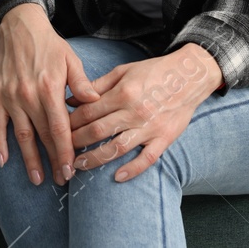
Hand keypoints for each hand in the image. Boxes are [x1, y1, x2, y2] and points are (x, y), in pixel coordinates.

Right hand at [0, 3, 101, 187]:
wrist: (19, 26)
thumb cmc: (49, 45)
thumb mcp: (71, 59)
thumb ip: (81, 83)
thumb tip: (95, 102)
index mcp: (49, 88)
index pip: (59, 128)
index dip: (65, 151)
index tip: (70, 169)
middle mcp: (28, 96)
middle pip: (42, 136)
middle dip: (51, 160)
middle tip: (60, 180)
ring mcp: (11, 97)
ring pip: (21, 135)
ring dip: (28, 159)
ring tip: (37, 179)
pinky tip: (3, 161)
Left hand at [68, 44, 221, 182]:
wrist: (189, 76)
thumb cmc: (154, 71)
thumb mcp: (124, 71)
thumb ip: (97, 86)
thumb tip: (71, 99)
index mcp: (124, 92)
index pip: (88, 111)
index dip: (70, 121)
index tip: (58, 128)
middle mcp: (135, 111)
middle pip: (97, 131)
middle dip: (76, 141)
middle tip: (61, 149)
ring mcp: (149, 127)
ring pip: (116, 148)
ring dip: (94, 159)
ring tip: (79, 165)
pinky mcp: (164, 138)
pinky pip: (147, 159)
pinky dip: (132, 170)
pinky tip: (117, 177)